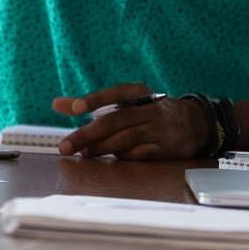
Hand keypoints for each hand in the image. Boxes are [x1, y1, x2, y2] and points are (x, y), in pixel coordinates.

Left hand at [51, 83, 208, 159]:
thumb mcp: (125, 102)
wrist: (193, 123)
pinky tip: (110, 157)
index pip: (115, 94)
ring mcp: (158, 129)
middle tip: (65, 146)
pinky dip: (122, 156)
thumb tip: (56, 104)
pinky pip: (140, 154)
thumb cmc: (147, 111)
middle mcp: (149, 109)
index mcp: (138, 92)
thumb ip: (91, 104)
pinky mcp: (165, 149)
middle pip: (114, 121)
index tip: (76, 108)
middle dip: (87, 134)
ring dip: (101, 147)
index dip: (95, 99)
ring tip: (83, 153)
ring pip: (125, 139)